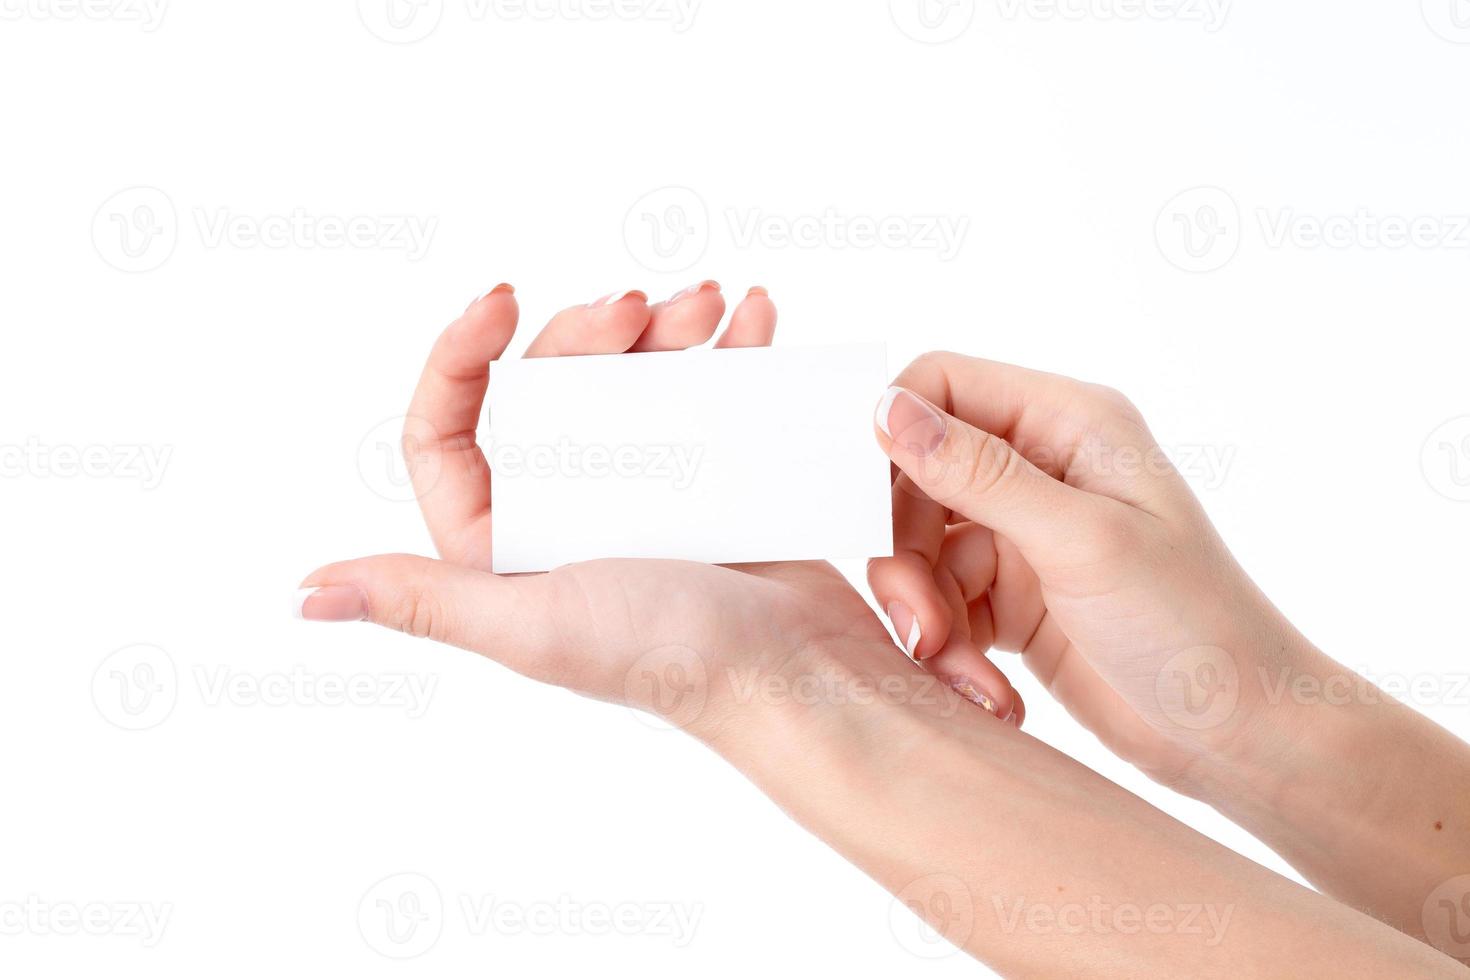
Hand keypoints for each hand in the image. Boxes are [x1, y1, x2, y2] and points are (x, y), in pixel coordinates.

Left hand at [294, 282, 957, 735]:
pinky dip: (729, 347)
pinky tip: (754, 317)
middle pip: (548, 385)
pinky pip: (709, 390)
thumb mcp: (530, 623)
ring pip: (629, 377)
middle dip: (586, 331)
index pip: (448, 429)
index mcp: (504, 541)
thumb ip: (424, 599)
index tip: (502, 299)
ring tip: (707, 302)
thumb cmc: (666, 657)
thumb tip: (305, 592)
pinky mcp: (715, 478)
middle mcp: (566, 510)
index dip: (459, 356)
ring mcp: (644, 489)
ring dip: (664, 325)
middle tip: (637, 307)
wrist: (796, 672)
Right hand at [867, 352, 1310, 786]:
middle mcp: (1041, 466)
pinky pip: (941, 602)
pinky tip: (983, 687)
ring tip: (955, 666)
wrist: (1241, 736)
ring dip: (923, 609)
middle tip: (917, 621)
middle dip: (903, 549)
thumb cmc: (1192, 625)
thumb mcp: (1081, 542)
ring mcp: (1024, 533)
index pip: (943, 385)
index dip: (894, 435)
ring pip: (920, 547)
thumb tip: (888, 408)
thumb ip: (979, 473)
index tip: (869, 510)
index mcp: (1069, 423)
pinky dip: (947, 645)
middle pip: (916, 473)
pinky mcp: (1012, 597)